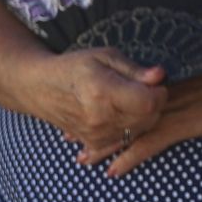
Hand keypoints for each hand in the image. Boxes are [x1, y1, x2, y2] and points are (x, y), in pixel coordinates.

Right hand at [26, 48, 167, 161]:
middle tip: (142, 88)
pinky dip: (130, 127)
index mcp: (103, 93)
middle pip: (149, 118)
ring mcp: (96, 135)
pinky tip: (120, 113)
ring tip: (129, 99)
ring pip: (140, 130)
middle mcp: (100, 118)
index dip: (158, 91)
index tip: (153, 82)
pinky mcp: (94, 144)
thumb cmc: (75, 68)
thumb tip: (160, 76)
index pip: (149, 102)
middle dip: (154, 103)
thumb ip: (134, 70)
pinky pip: (126, 139)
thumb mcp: (105, 57)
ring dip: (143, 116)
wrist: (41, 89)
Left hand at [93, 66, 201, 176]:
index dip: (102, 109)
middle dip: (91, 128)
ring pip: (123, 134)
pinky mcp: (175, 128)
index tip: (83, 113)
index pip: (123, 100)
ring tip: (82, 159)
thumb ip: (182, 94)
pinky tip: (112, 172)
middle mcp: (155, 103)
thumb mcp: (200, 88)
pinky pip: (144, 148)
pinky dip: (127, 160)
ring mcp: (164, 116)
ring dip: (101, 147)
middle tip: (67, 138)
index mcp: (160, 91)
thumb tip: (175, 101)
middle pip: (115, 117)